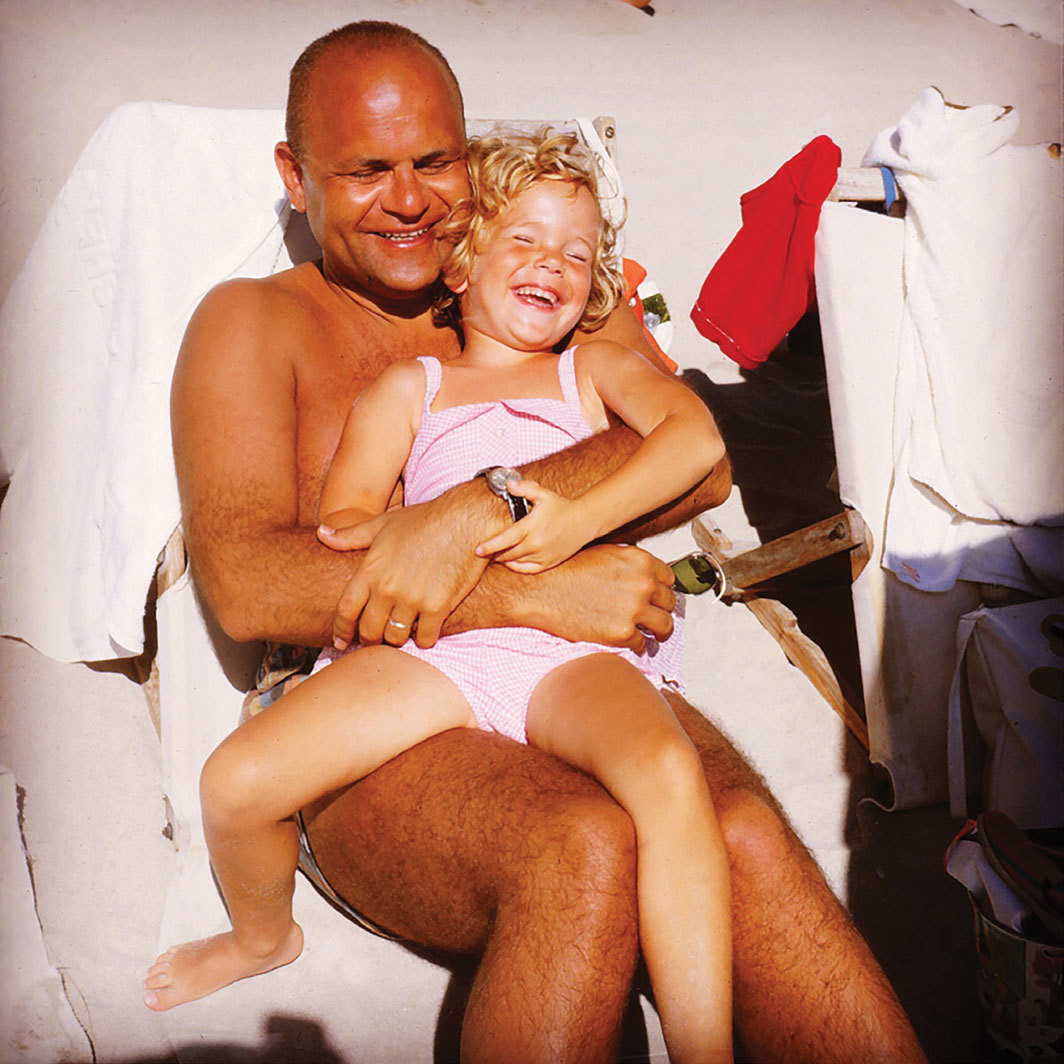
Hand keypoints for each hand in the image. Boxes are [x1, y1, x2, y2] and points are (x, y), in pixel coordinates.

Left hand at [320, 495, 489, 650]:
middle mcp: (388, 588)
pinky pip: (425, 638)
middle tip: (376, 637)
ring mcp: (413, 600)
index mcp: (371, 570)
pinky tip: (426, 630)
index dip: (341, 631)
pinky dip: (425, 638)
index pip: (346, 611)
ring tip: (401, 632)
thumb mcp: (382, 524)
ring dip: (397, 638)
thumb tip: (321, 534)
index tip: (340, 641)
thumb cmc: (424, 520)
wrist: (464, 520)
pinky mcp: (438, 607)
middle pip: (370, 630)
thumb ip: (351, 535)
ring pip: (396, 637)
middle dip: (370, 637)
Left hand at [475, 479, 590, 572]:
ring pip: (516, 562)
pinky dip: (516, 567)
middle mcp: (537, 543)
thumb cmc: (562, 507)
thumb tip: (509, 484)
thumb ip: (524, 488)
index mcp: (532, 527)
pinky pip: (528, 569)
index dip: (490, 546)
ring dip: (504, 560)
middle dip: (494, 553)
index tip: (477, 550)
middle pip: (508, 553)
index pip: (506, 539)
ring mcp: (543, 555)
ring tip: (495, 555)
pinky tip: (510, 562)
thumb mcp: (543, 494)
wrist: (584, 521)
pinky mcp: (549, 562)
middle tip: (484, 552)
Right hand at [530, 543, 676, 652]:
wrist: (542, 590)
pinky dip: (636, 645)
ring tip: (651, 634)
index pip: (669, 578)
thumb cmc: (566, 571)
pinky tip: (627, 641)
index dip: (662, 589)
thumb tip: (644, 577)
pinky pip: (642, 644)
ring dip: (658, 631)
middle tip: (653, 616)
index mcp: (639, 561)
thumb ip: (630, 565)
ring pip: (665, 626)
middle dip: (661, 610)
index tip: (658, 597)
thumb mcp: (605, 554)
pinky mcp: (622, 633)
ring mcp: (634, 609)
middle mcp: (642, 584)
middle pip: (670, 602)